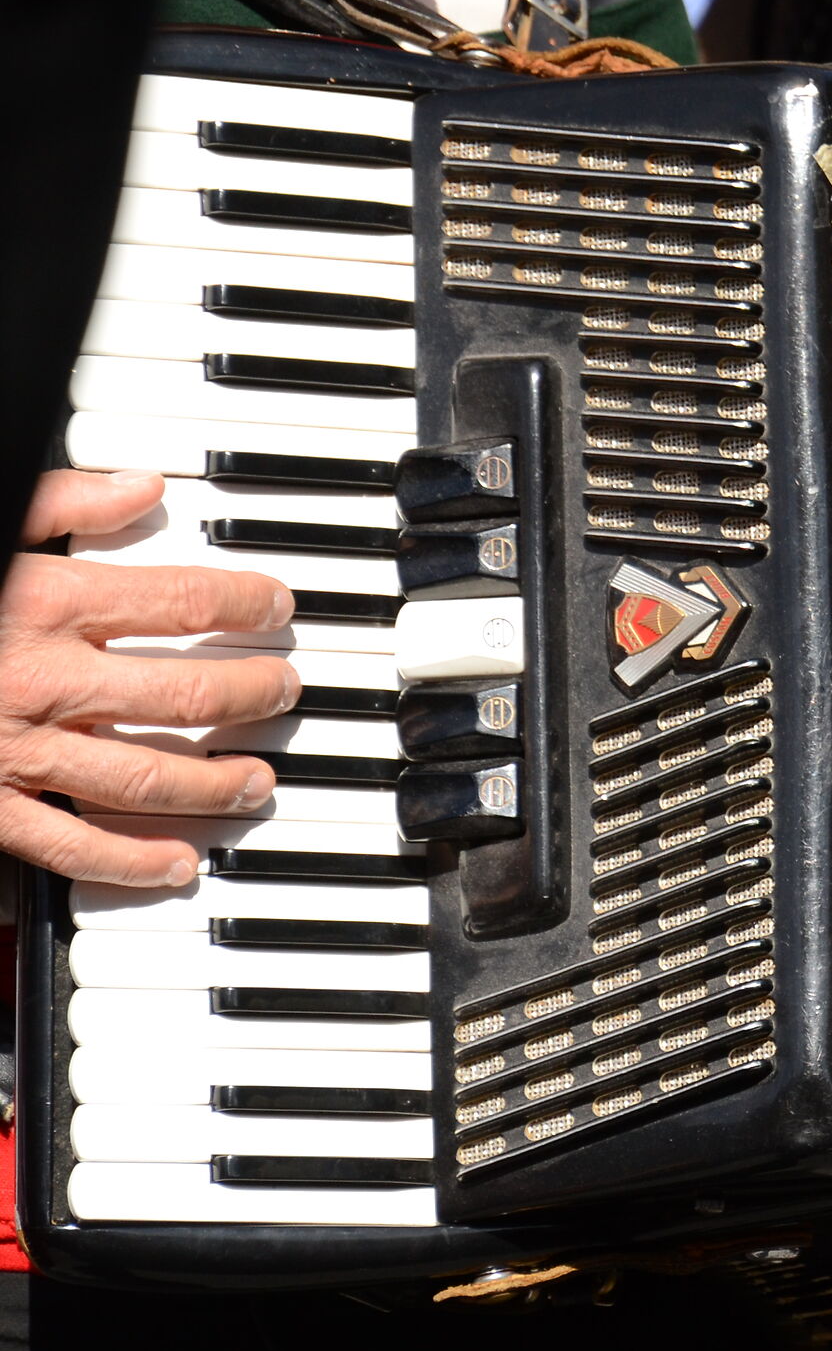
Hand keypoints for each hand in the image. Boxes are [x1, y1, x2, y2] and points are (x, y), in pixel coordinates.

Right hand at [0, 470, 297, 884]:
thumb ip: (60, 500)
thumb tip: (142, 486)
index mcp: (46, 600)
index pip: (185, 602)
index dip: (248, 603)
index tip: (276, 606)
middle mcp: (44, 678)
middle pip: (188, 693)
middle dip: (254, 694)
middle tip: (286, 690)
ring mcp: (16, 747)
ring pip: (148, 776)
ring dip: (216, 783)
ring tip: (257, 782)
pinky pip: (66, 844)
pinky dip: (129, 860)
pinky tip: (176, 863)